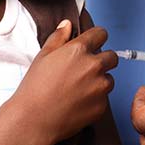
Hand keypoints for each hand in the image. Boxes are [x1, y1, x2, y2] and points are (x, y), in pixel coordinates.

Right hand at [8, 20, 117, 144]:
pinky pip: (104, 98)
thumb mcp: (43, 56)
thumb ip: (58, 38)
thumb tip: (67, 25)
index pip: (101, 34)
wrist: (33, 120)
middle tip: (85, 69)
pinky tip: (77, 103)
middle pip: (112, 56)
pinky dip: (95, 99)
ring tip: (78, 89)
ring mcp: (100, 87)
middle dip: (102, 60)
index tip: (93, 43)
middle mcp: (94, 66)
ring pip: (109, 78)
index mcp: (79, 50)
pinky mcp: (102, 106)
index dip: (96, 38)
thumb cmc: (34, 88)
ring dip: (99, 81)